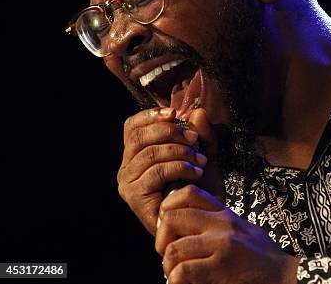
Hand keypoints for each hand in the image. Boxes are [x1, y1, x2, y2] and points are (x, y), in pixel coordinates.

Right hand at [116, 107, 206, 234]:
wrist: (202, 220)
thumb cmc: (199, 187)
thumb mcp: (204, 152)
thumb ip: (202, 132)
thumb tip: (197, 111)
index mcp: (137, 153)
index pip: (133, 126)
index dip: (151, 115)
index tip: (174, 113)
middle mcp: (127, 167)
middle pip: (139, 137)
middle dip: (170, 132)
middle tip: (194, 138)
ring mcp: (128, 183)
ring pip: (149, 153)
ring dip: (179, 152)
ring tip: (200, 159)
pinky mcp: (135, 197)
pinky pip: (155, 172)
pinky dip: (179, 167)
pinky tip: (195, 173)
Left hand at [156, 185, 299, 283]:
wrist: (286, 274)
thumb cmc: (260, 257)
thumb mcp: (239, 229)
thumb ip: (213, 223)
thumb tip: (179, 227)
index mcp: (225, 214)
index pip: (188, 193)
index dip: (168, 209)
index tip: (171, 230)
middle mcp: (222, 224)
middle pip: (171, 218)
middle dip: (161, 240)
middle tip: (168, 256)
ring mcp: (222, 244)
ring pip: (173, 249)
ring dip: (169, 267)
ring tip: (177, 275)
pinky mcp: (222, 267)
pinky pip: (183, 272)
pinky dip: (176, 281)